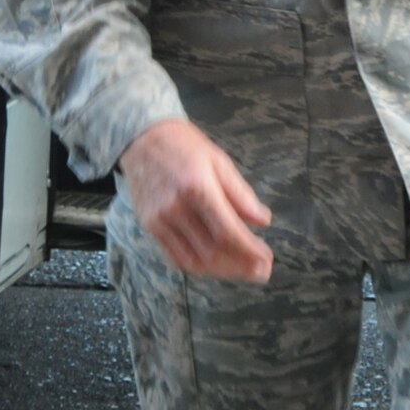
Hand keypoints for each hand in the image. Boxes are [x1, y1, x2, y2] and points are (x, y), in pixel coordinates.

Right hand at [120, 118, 272, 280]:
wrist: (142, 138)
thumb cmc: (186, 146)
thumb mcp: (220, 161)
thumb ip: (241, 194)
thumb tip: (263, 221)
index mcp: (197, 187)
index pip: (227, 231)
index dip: (249, 250)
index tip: (267, 259)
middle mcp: (176, 208)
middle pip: (212, 250)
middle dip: (240, 265)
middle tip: (262, 270)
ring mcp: (160, 220)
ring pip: (194, 260)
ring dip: (221, 271)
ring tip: (243, 271)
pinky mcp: (150, 227)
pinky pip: (176, 257)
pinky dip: (199, 266)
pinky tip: (217, 265)